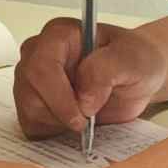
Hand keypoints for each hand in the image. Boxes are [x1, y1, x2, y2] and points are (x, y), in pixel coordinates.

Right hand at [12, 18, 167, 139]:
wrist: (139, 77)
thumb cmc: (135, 60)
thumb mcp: (132, 59)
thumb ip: (106, 70)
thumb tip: (83, 98)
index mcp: (59, 35)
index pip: (42, 65)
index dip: (59, 94)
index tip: (83, 113)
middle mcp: (39, 55)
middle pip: (29, 90)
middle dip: (59, 113)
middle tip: (86, 121)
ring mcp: (33, 81)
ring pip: (28, 110)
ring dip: (58, 123)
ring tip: (85, 118)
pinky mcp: (35, 104)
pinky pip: (31, 125)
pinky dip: (53, 132)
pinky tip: (74, 124)